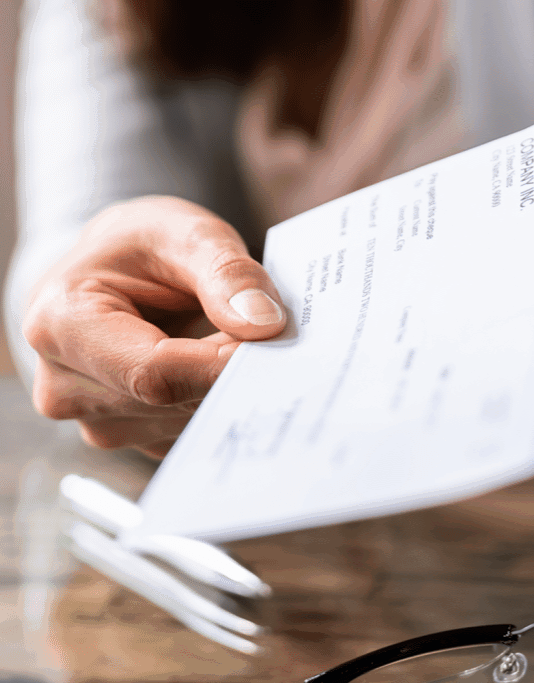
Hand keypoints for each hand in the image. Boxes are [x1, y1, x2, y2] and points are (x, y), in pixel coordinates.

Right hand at [22, 196, 286, 458]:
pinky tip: (230, 368)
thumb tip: (264, 324)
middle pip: (172, 401)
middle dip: (232, 372)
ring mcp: (97, 421)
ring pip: (189, 421)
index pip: (154, 372)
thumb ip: (227, 273)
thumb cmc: (144, 247)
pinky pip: (192, 431)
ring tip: (244, 342)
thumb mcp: (187, 233)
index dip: (221, 364)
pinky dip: (222, 401)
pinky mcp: (132, 436)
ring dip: (229, 387)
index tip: (276, 345)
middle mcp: (65, 387)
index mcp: (61, 326)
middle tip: (277, 339)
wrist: (117, 270)